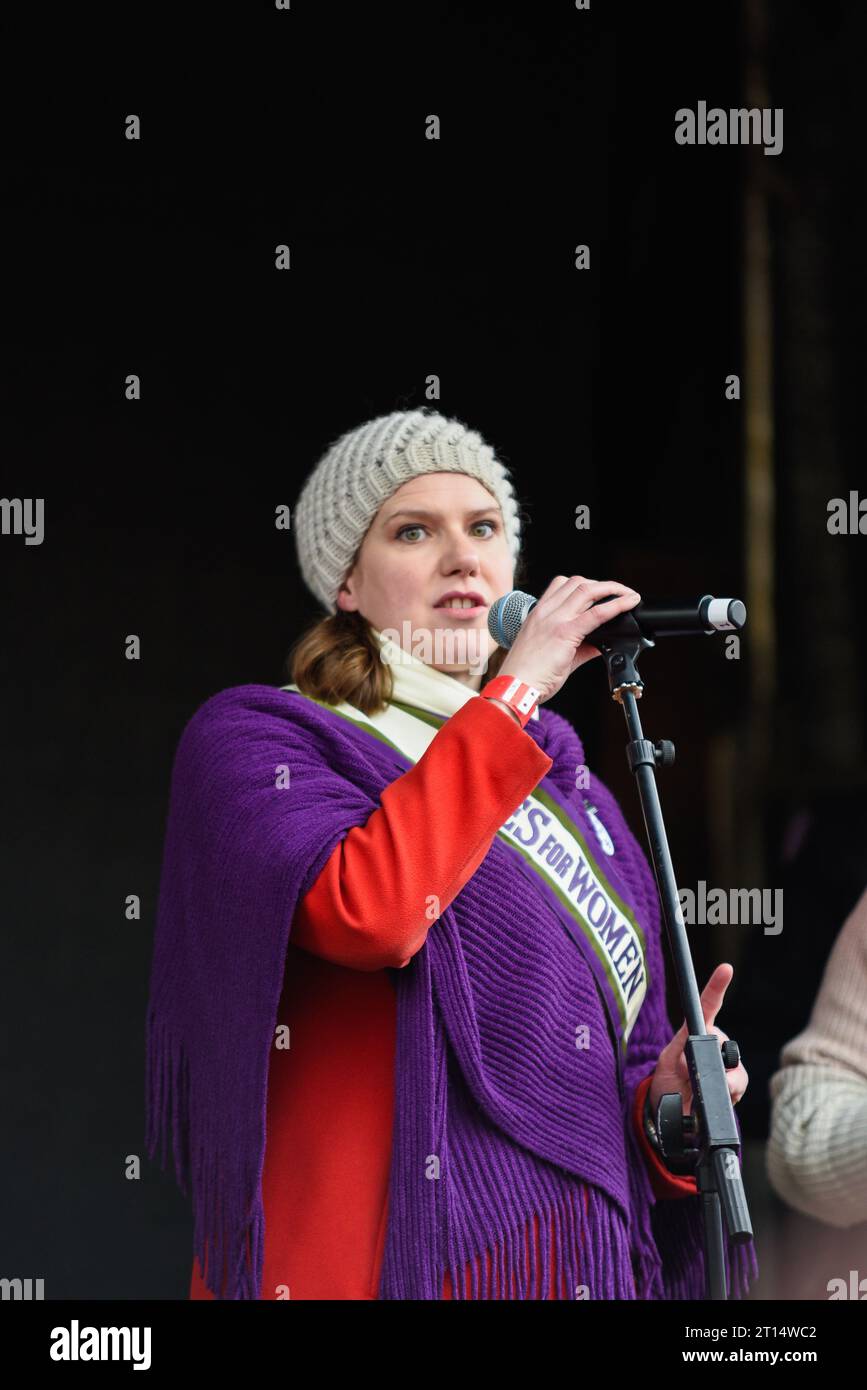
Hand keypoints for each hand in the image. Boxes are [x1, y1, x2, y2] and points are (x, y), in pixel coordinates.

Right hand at [498, 575, 640, 703]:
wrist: (515, 687)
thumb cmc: (528, 675)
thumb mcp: (553, 654)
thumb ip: (579, 646)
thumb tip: (601, 644)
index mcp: (538, 614)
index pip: (562, 585)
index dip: (586, 585)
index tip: (601, 593)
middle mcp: (545, 612)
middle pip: (577, 582)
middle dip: (603, 584)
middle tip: (621, 593)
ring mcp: (554, 620)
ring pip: (587, 589)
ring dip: (612, 589)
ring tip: (627, 595)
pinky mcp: (564, 633)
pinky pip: (595, 614)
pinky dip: (616, 606)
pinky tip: (628, 604)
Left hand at [648, 963, 748, 1116]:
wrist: (677, 1112)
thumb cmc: (668, 1084)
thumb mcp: (667, 1067)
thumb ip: (680, 1059)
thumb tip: (695, 1060)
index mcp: (694, 1032)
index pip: (707, 1006)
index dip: (717, 986)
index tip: (726, 969)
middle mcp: (714, 1042)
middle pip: (722, 1041)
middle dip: (707, 1059)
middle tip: (688, 1074)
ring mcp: (727, 1062)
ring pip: (734, 1066)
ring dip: (720, 1079)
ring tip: (700, 1088)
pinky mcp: (737, 1081)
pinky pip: (739, 1083)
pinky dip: (729, 1092)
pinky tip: (717, 1095)